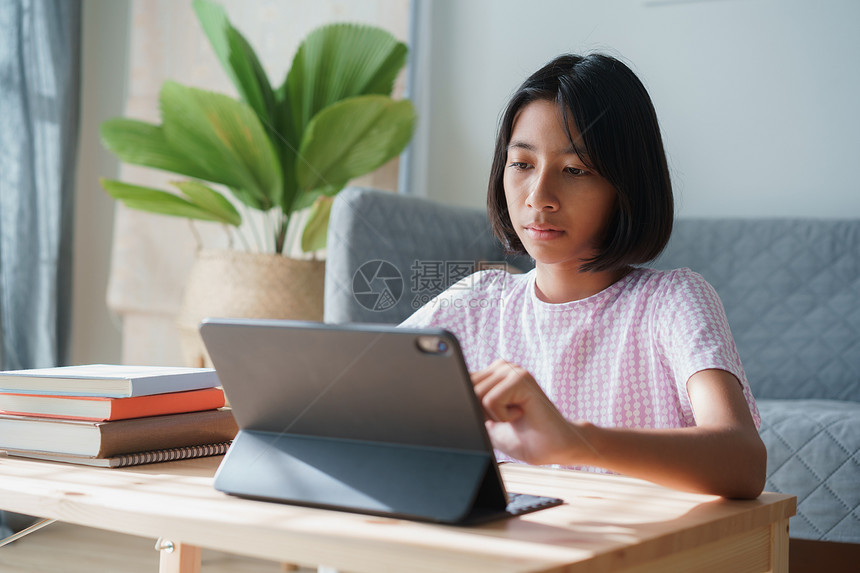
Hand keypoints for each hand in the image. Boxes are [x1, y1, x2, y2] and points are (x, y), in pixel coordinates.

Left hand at [471, 359, 588, 465]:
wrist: (554, 448)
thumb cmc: (524, 438)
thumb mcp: (487, 424)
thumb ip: (469, 409)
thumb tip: (446, 401)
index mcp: (492, 375)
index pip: (462, 383)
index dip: (469, 406)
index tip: (484, 418)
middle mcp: (501, 367)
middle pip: (467, 389)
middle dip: (481, 412)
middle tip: (507, 419)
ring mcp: (512, 370)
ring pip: (477, 395)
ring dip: (494, 415)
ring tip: (515, 416)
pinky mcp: (520, 378)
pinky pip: (491, 400)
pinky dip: (503, 416)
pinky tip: (521, 414)